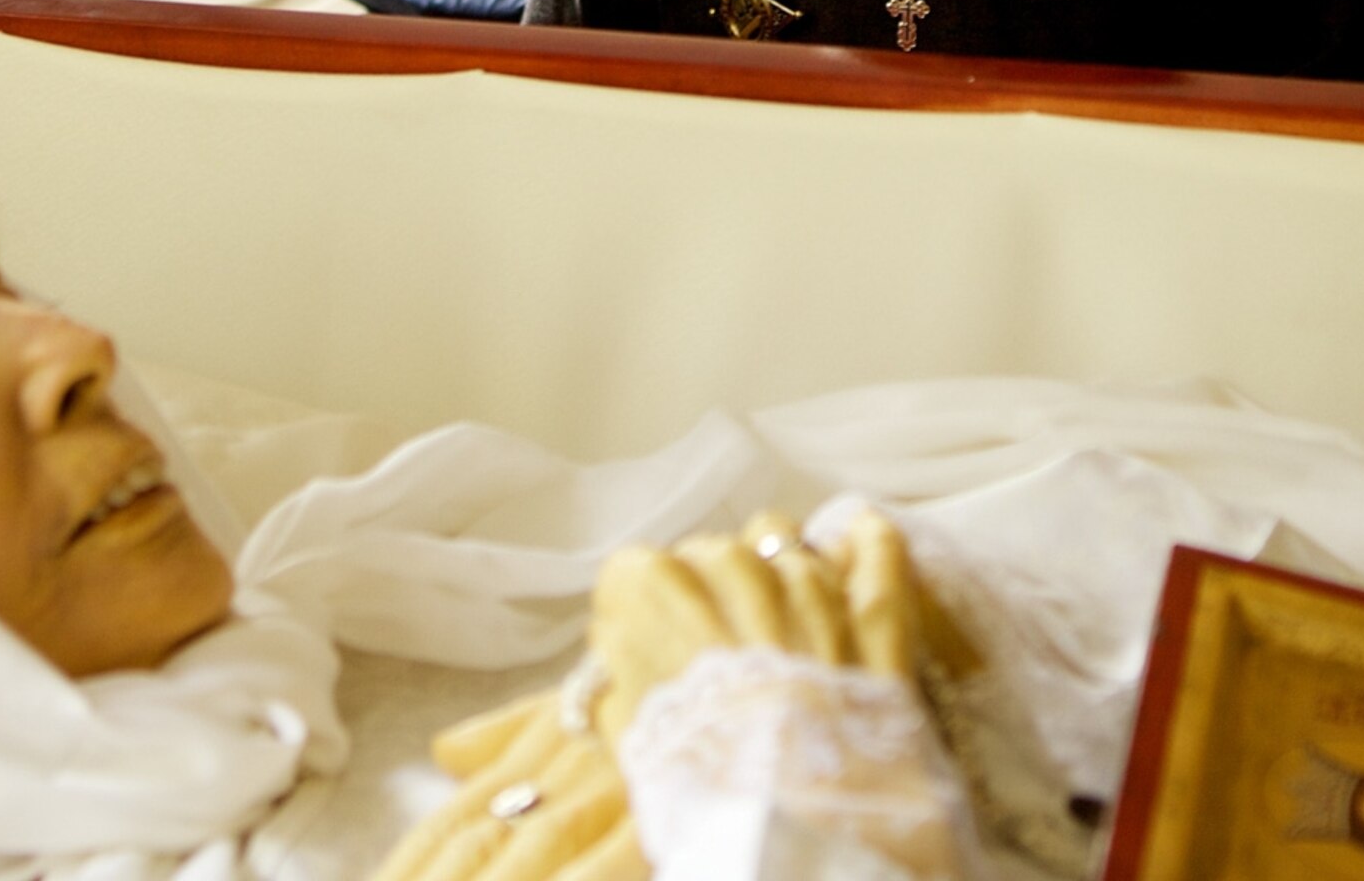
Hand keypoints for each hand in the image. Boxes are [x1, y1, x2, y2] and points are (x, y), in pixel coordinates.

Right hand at [372, 511, 952, 880]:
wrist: (789, 829)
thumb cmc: (689, 790)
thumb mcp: (610, 749)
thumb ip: (558, 718)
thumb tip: (483, 735)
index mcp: (655, 591)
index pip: (635, 573)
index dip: (638, 617)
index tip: (642, 655)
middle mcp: (731, 569)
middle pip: (712, 553)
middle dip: (708, 593)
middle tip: (708, 652)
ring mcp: (810, 587)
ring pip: (789, 540)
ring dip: (780, 565)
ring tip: (777, 605)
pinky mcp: (875, 620)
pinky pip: (880, 556)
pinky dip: (870, 544)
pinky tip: (861, 536)